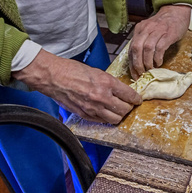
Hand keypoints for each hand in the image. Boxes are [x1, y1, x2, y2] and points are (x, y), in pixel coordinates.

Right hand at [12, 49, 141, 123]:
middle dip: (129, 107)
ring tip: (118, 110)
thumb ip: (111, 83)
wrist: (54, 77)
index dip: (136, 99)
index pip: (130, 95)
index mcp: (107, 83)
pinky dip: (107, 118)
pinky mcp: (85, 115)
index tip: (137, 100)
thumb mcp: (97, 72)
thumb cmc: (73, 71)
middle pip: (125, 109)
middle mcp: (102, 97)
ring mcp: (93, 108)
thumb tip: (122, 92)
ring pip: (116, 119)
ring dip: (119, 115)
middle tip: (128, 104)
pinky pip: (102, 121)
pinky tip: (106, 113)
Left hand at [128, 4, 190, 79]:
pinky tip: (159, 62)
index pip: (131, 48)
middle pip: (136, 48)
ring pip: (147, 48)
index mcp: (139, 29)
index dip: (132, 63)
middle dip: (137, 64)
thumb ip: (143, 41)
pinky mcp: (168, 34)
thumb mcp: (150, 30)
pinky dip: (157, 57)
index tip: (134, 73)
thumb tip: (139, 61)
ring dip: (147, 62)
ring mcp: (157, 31)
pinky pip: (160, 48)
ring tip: (150, 69)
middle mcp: (146, 29)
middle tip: (141, 73)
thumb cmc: (164, 23)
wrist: (176, 11)